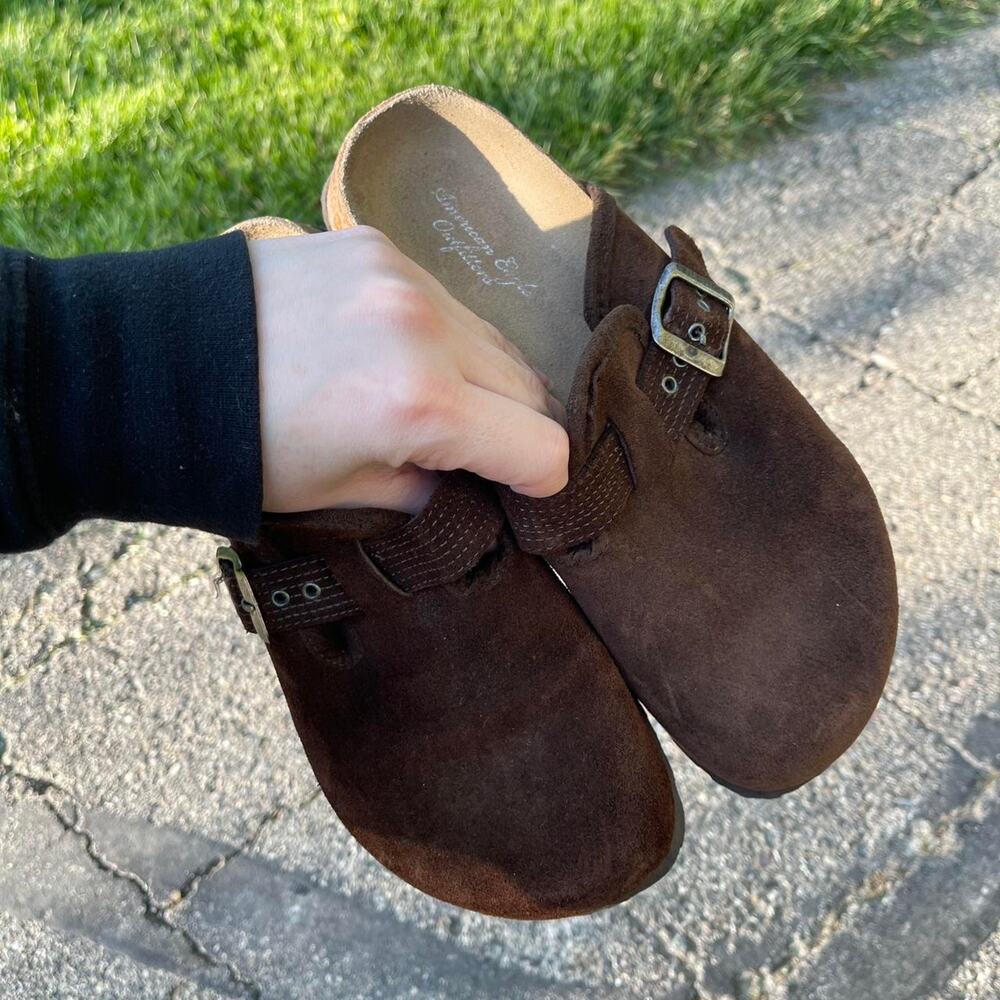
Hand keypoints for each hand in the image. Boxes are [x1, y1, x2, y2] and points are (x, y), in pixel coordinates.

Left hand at [249, 226, 568, 513]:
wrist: (157, 362)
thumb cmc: (245, 446)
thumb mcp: (342, 495)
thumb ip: (427, 491)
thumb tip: (470, 484)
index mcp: (418, 404)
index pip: (541, 446)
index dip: (540, 480)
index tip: (523, 491)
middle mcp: (425, 329)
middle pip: (531, 386)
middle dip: (513, 428)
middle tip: (476, 452)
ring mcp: (403, 276)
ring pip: (495, 338)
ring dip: (483, 378)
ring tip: (430, 399)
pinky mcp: (379, 245)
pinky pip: (449, 300)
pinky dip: (443, 335)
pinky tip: (395, 352)